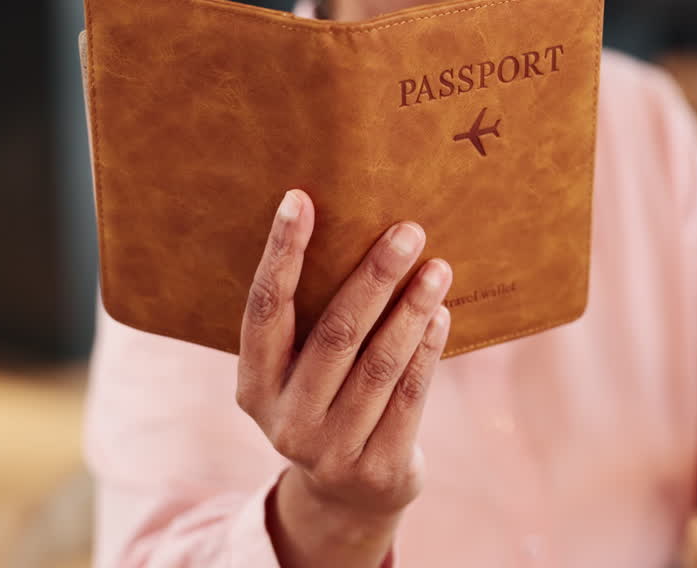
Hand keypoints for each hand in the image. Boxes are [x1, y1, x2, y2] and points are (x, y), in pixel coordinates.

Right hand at [235, 189, 451, 566]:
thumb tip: (356, 227)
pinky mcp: (378, 467)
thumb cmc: (327, 402)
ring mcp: (331, 449)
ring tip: (438, 267)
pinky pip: (409, 396)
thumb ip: (313, 319)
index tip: (301, 199)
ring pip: (378, 364)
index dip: (282, 253)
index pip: (265, 309)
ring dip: (412, 309)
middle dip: (374, 277)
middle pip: (334, 333)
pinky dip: (427, 351)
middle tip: (408, 230)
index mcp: (254, 385)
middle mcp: (286, 419)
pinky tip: (442, 314)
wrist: (347, 497)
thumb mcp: (301, 372)